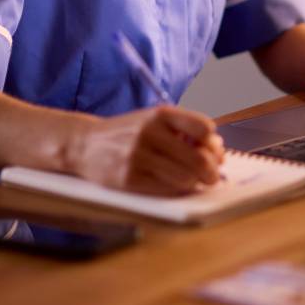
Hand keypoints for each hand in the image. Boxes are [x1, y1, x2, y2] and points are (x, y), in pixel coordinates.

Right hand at [70, 106, 224, 194]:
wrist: (85, 143)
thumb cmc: (128, 133)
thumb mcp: (153, 121)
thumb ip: (184, 130)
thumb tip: (218, 149)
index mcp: (160, 114)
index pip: (204, 128)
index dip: (214, 144)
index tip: (214, 152)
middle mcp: (149, 133)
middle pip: (198, 158)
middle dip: (211, 172)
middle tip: (212, 177)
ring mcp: (138, 156)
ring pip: (185, 177)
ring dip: (195, 183)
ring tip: (193, 181)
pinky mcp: (129, 178)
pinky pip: (166, 189)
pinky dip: (177, 190)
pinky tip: (176, 185)